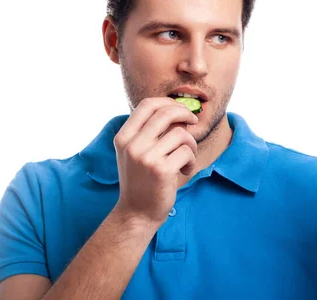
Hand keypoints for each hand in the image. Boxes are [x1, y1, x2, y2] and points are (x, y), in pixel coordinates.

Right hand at [112, 97, 198, 225]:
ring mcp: (146, 157)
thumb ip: (151, 132)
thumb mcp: (136, 153)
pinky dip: (191, 160)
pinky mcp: (162, 170)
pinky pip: (187, 152)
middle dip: (185, 114)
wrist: (136, 214)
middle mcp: (132, 145)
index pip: (147, 105)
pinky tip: (185, 171)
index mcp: (123, 137)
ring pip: (181, 134)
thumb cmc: (141, 181)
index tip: (180, 110)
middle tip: (193, 122)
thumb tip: (179, 111)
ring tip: (186, 158)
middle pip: (166, 113)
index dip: (168, 102)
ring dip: (191, 144)